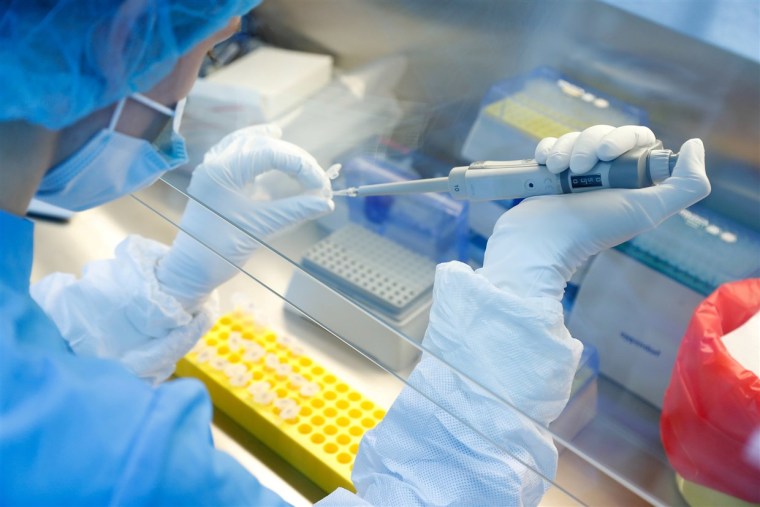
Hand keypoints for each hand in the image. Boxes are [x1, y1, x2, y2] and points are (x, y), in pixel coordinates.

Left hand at [157, 125, 333, 309]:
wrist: (191, 267)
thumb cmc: (220, 250)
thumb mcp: (260, 227)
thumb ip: (294, 210)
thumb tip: (326, 203)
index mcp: (223, 172)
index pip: (272, 154)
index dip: (302, 166)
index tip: (321, 186)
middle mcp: (216, 162)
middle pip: (263, 145)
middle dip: (294, 159)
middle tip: (318, 180)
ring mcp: (213, 167)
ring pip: (249, 141)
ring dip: (276, 146)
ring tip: (297, 152)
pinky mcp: (215, 175)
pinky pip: (236, 147)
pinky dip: (256, 143)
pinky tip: (270, 135)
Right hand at [479, 125, 710, 299]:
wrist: (542, 241)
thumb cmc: (593, 228)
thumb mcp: (648, 211)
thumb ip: (687, 184)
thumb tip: (694, 145)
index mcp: (632, 182)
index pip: (636, 139)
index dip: (623, 138)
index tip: (608, 154)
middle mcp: (606, 177)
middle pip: (604, 134)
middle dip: (590, 144)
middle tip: (579, 167)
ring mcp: (576, 174)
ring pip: (577, 137)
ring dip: (566, 148)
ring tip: (558, 171)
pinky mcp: (550, 174)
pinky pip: (552, 144)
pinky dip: (548, 148)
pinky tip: (546, 164)